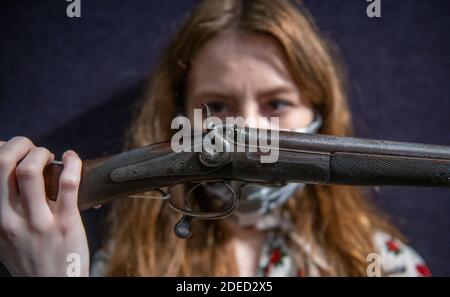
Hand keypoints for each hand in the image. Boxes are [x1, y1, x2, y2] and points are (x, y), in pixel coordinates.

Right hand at [0, 137, 88, 275]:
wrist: (53, 284)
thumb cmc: (31, 255)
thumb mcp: (5, 235)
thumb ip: (4, 208)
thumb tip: (10, 174)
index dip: (1, 149)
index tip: (13, 149)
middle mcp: (9, 219)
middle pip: (2, 164)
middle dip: (18, 145)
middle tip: (32, 148)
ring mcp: (38, 222)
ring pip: (31, 171)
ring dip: (41, 153)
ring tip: (49, 156)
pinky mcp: (66, 223)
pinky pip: (68, 184)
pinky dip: (72, 163)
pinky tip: (72, 158)